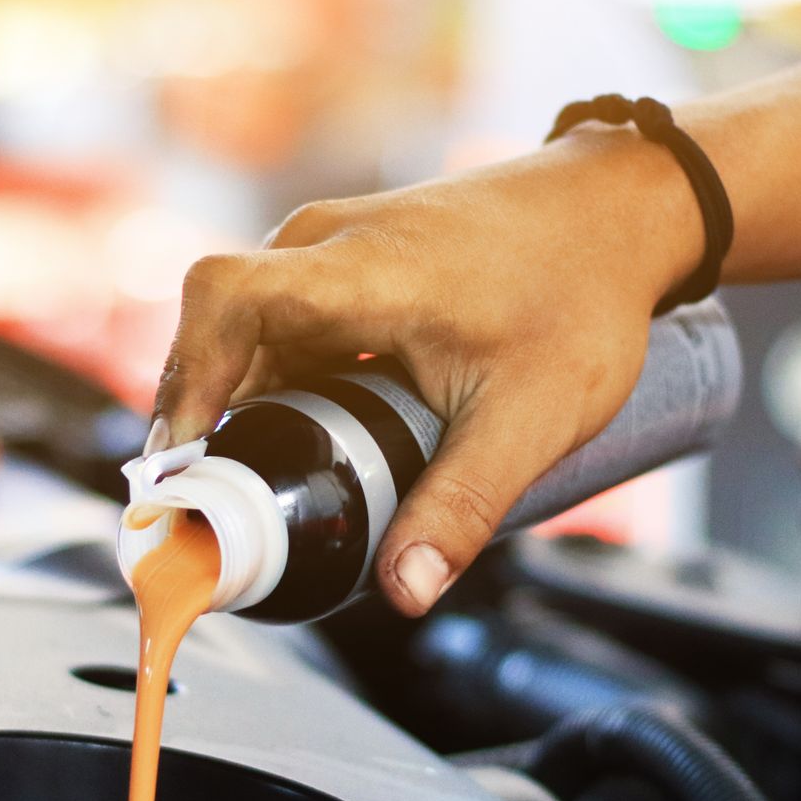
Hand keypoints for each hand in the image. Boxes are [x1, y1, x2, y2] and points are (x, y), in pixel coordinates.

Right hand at [148, 129, 702, 615]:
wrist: (620, 209)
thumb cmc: (582, 291)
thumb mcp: (532, 416)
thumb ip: (462, 506)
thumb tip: (405, 592)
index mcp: (358, 271)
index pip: (225, 298)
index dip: (184, 378)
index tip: (181, 461)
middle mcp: (324, 246)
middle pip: (215, 329)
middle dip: (203, 422)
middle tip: (209, 513)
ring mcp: (327, 250)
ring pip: (241, 332)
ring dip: (237, 408)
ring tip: (253, 491)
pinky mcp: (338, 265)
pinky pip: (273, 326)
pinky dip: (268, 386)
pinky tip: (298, 443)